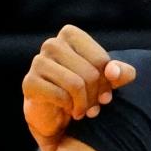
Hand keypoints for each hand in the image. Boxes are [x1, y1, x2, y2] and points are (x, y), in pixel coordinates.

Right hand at [21, 25, 136, 150]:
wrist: (56, 115)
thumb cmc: (84, 92)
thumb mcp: (108, 81)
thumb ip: (121, 73)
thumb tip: (113, 72)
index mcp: (71, 35)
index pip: (102, 60)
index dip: (107, 82)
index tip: (105, 93)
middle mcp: (52, 44)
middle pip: (90, 73)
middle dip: (96, 96)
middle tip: (94, 107)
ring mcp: (38, 62)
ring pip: (75, 84)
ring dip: (84, 104)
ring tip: (83, 110)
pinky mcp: (30, 83)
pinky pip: (60, 96)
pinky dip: (70, 108)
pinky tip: (69, 111)